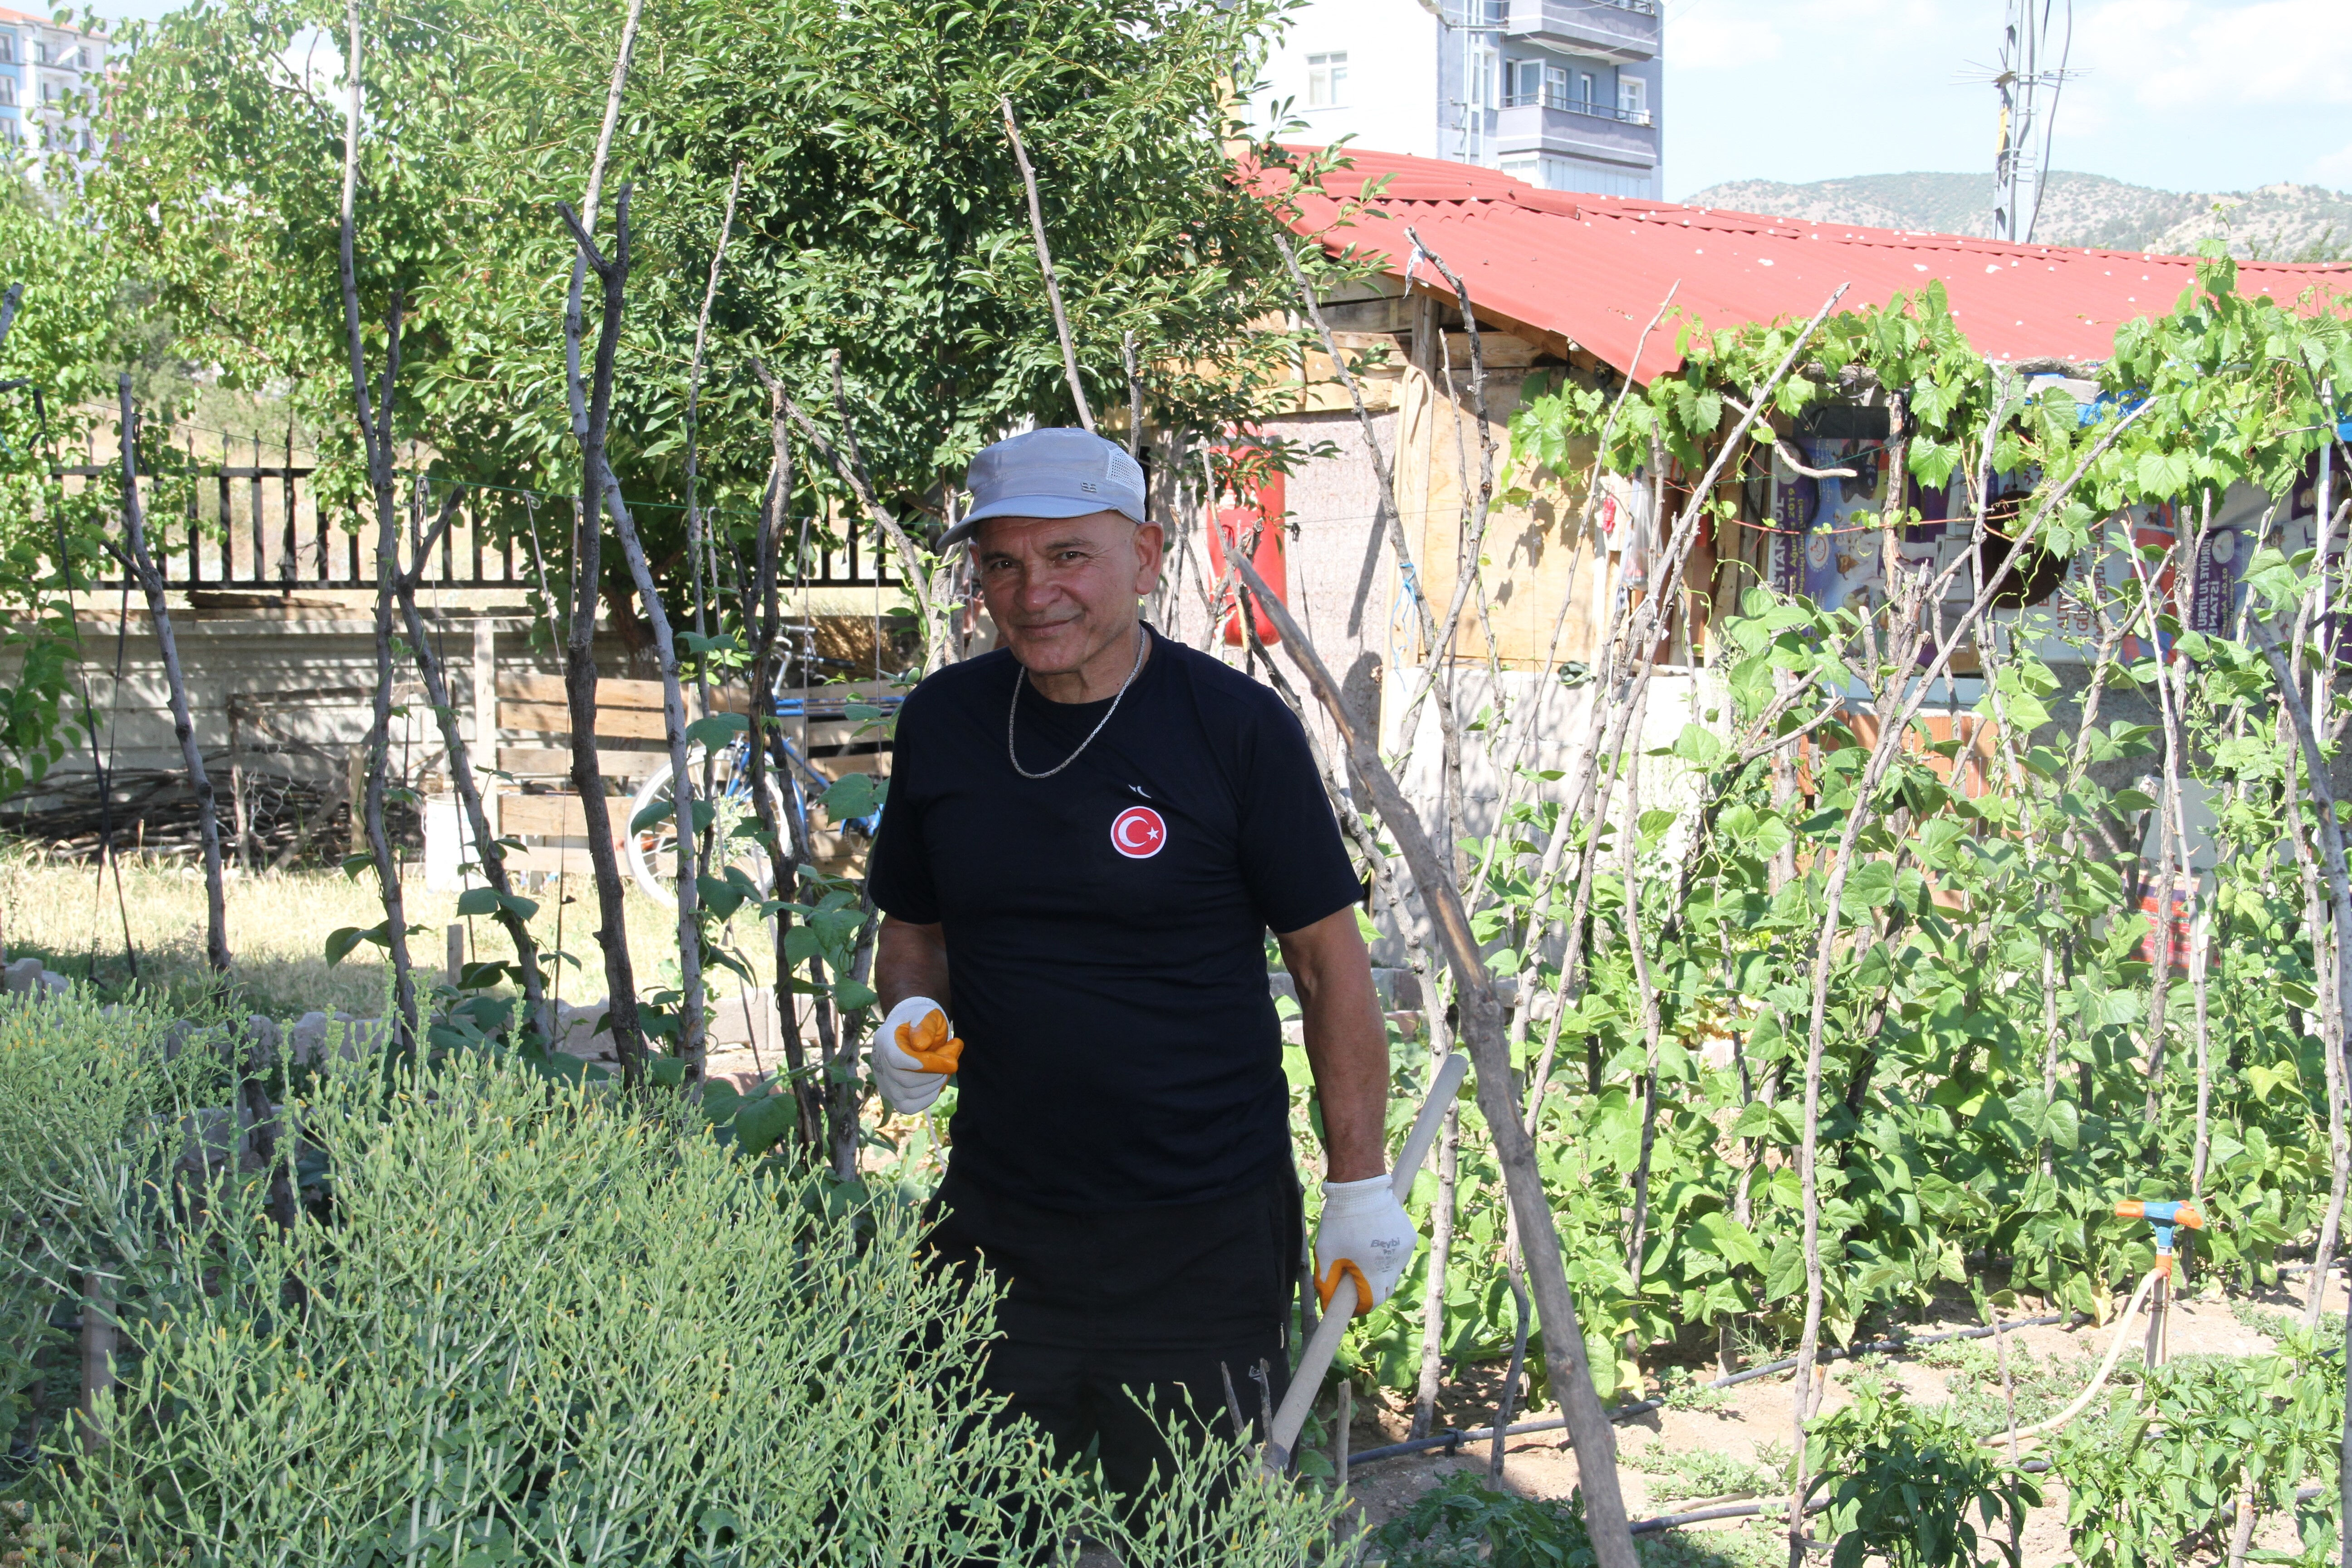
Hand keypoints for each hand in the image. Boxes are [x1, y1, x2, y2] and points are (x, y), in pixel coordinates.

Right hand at [873, 996, 961, 1113]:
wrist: (913, 1032)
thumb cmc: (922, 1021)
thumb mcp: (927, 1013)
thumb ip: (926, 1024)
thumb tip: (922, 1044)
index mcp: (885, 1040)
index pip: (897, 1059)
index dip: (924, 1064)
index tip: (950, 1062)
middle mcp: (879, 1063)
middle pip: (907, 1080)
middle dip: (937, 1073)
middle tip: (952, 1058)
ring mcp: (884, 1082)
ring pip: (911, 1094)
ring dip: (935, 1083)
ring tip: (944, 1066)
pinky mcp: (893, 1097)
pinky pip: (910, 1106)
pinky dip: (928, 1096)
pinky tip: (936, 1081)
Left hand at [1313, 1174, 1416, 1316]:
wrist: (1360, 1189)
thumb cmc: (1340, 1222)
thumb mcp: (1326, 1253)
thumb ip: (1325, 1283)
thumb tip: (1327, 1305)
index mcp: (1374, 1273)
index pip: (1372, 1302)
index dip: (1359, 1305)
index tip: (1349, 1301)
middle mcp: (1394, 1265)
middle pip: (1385, 1289)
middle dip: (1371, 1289)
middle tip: (1355, 1279)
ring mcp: (1404, 1251)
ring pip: (1394, 1272)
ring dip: (1381, 1271)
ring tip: (1364, 1255)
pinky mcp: (1410, 1237)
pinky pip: (1399, 1255)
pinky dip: (1389, 1255)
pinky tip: (1375, 1242)